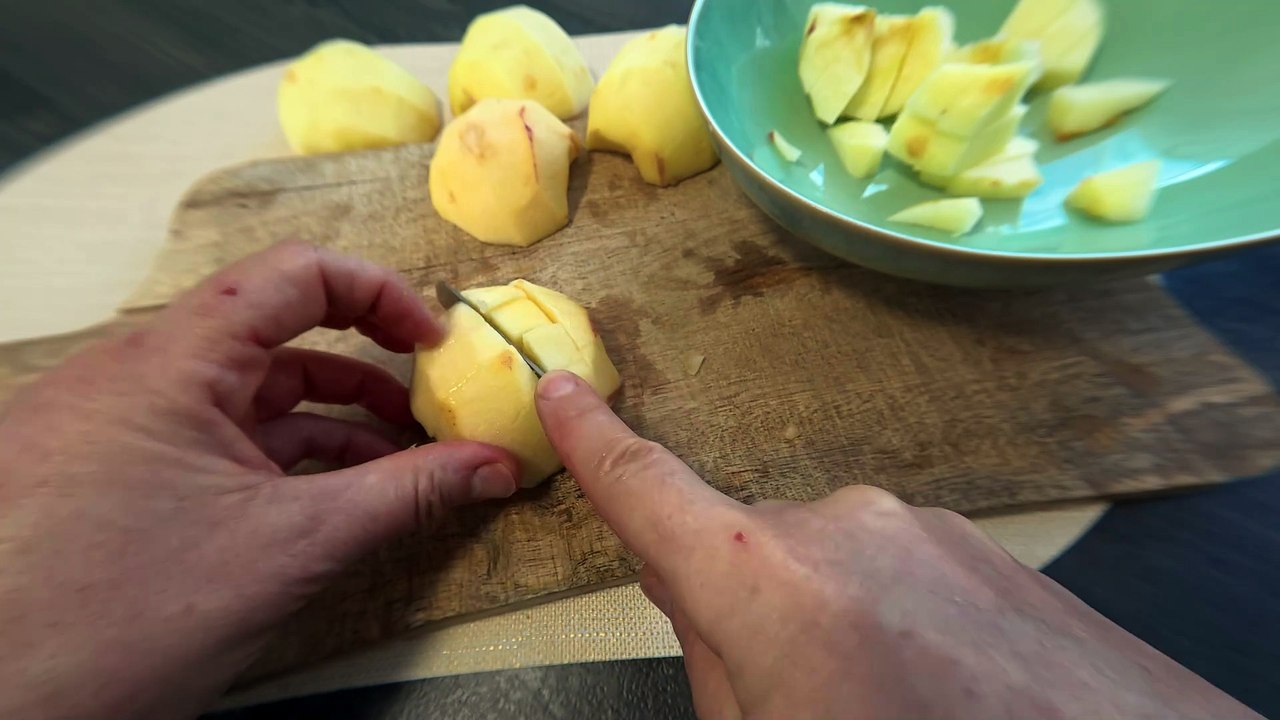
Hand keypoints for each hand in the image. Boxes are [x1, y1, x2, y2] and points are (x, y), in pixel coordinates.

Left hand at [0, 242, 519, 719]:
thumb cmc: (118, 620)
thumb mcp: (292, 547)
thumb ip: (406, 494)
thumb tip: (494, 466)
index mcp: (174, 362)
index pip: (297, 274)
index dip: (380, 295)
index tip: (433, 344)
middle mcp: (140, 376)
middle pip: (276, 336)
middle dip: (365, 371)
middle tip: (430, 409)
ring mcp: (123, 424)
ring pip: (248, 396)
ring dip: (330, 423)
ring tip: (399, 464)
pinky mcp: (117, 472)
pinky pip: (217, 440)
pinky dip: (282, 459)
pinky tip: (335, 497)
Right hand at [534, 371, 1260, 719]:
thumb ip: (713, 664)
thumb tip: (696, 602)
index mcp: (761, 580)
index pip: (646, 491)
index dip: (591, 445)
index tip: (558, 394)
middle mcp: (837, 524)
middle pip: (745, 553)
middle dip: (748, 612)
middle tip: (797, 696)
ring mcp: (918, 527)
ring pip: (828, 565)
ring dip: (832, 621)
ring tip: (885, 699)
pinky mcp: (980, 544)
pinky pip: (898, 571)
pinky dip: (895, 618)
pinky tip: (938, 686)